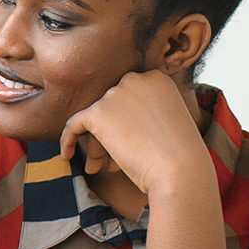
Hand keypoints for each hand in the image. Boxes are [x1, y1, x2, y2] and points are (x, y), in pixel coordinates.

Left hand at [59, 70, 213, 201]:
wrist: (181, 171)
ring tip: (98, 168)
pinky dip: (68, 139)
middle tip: (112, 161)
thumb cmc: (180, 155)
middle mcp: (135, 79)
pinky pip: (73, 124)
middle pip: (110, 106)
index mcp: (156, 77)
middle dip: (110, 132)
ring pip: (95, 119)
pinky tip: (67, 156)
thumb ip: (146, 112)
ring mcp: (115, 93)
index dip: (125, 122)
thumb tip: (119, 120)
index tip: (130, 143)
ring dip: (96, 144)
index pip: (128, 96)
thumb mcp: (169, 122)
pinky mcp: (98, 112)